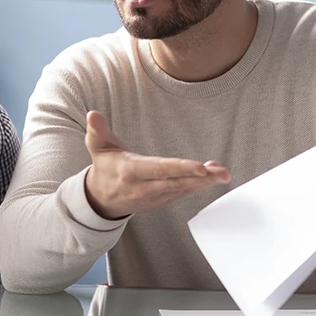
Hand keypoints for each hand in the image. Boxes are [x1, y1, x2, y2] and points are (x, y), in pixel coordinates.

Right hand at [83, 110, 231, 219]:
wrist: (102, 199)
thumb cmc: (105, 168)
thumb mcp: (98, 147)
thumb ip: (97, 130)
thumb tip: (93, 114)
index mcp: (131, 172)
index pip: (160, 169)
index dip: (181, 168)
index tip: (201, 167)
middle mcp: (145, 187)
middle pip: (177, 182)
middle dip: (202, 178)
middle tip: (222, 173)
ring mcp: (155, 197)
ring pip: (184, 189)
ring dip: (205, 182)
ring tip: (223, 174)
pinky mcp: (163, 200)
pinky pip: (184, 192)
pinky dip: (199, 185)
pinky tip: (212, 176)